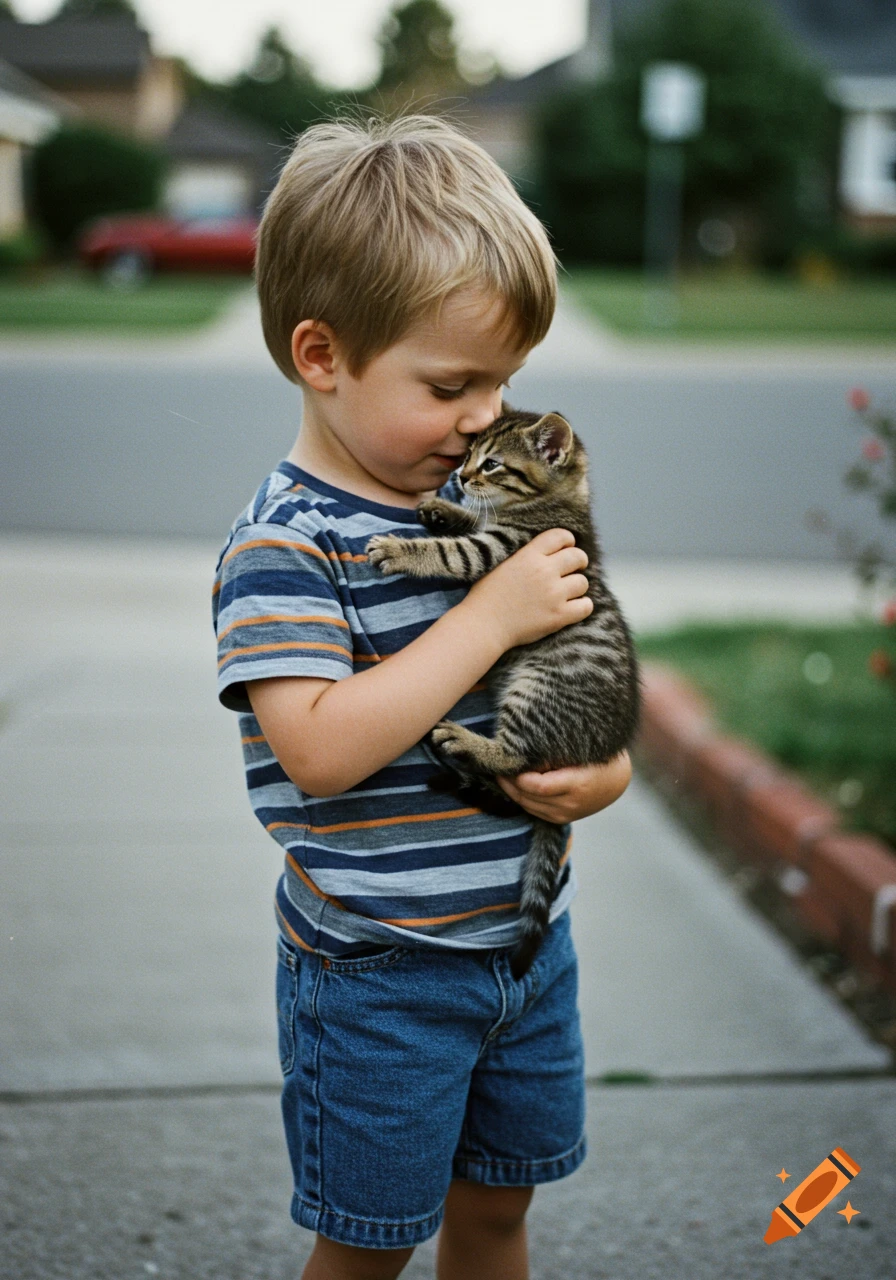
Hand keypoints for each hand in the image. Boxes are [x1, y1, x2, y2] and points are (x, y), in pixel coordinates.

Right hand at [462, 528, 592, 650]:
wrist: (483, 625)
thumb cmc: (486, 596)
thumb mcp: (501, 564)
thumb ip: (524, 556)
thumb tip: (542, 553)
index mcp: (528, 555)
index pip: (560, 536)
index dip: (568, 540)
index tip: (566, 547)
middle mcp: (544, 571)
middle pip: (578, 557)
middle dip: (579, 561)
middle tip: (574, 569)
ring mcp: (553, 594)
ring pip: (583, 582)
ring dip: (577, 586)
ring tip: (567, 592)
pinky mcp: (559, 616)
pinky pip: (586, 606)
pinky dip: (582, 606)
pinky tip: (573, 607)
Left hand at [497, 751, 631, 823]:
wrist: (615, 780)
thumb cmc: (596, 757)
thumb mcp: (577, 751)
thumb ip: (550, 756)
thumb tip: (520, 757)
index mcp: (577, 786)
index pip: (538, 786)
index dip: (518, 777)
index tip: (506, 762)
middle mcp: (570, 805)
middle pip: (529, 798)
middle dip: (509, 783)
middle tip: (496, 766)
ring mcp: (566, 815)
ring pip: (528, 806)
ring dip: (512, 791)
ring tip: (501, 773)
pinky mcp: (562, 819)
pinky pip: (534, 811)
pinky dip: (522, 799)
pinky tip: (514, 785)